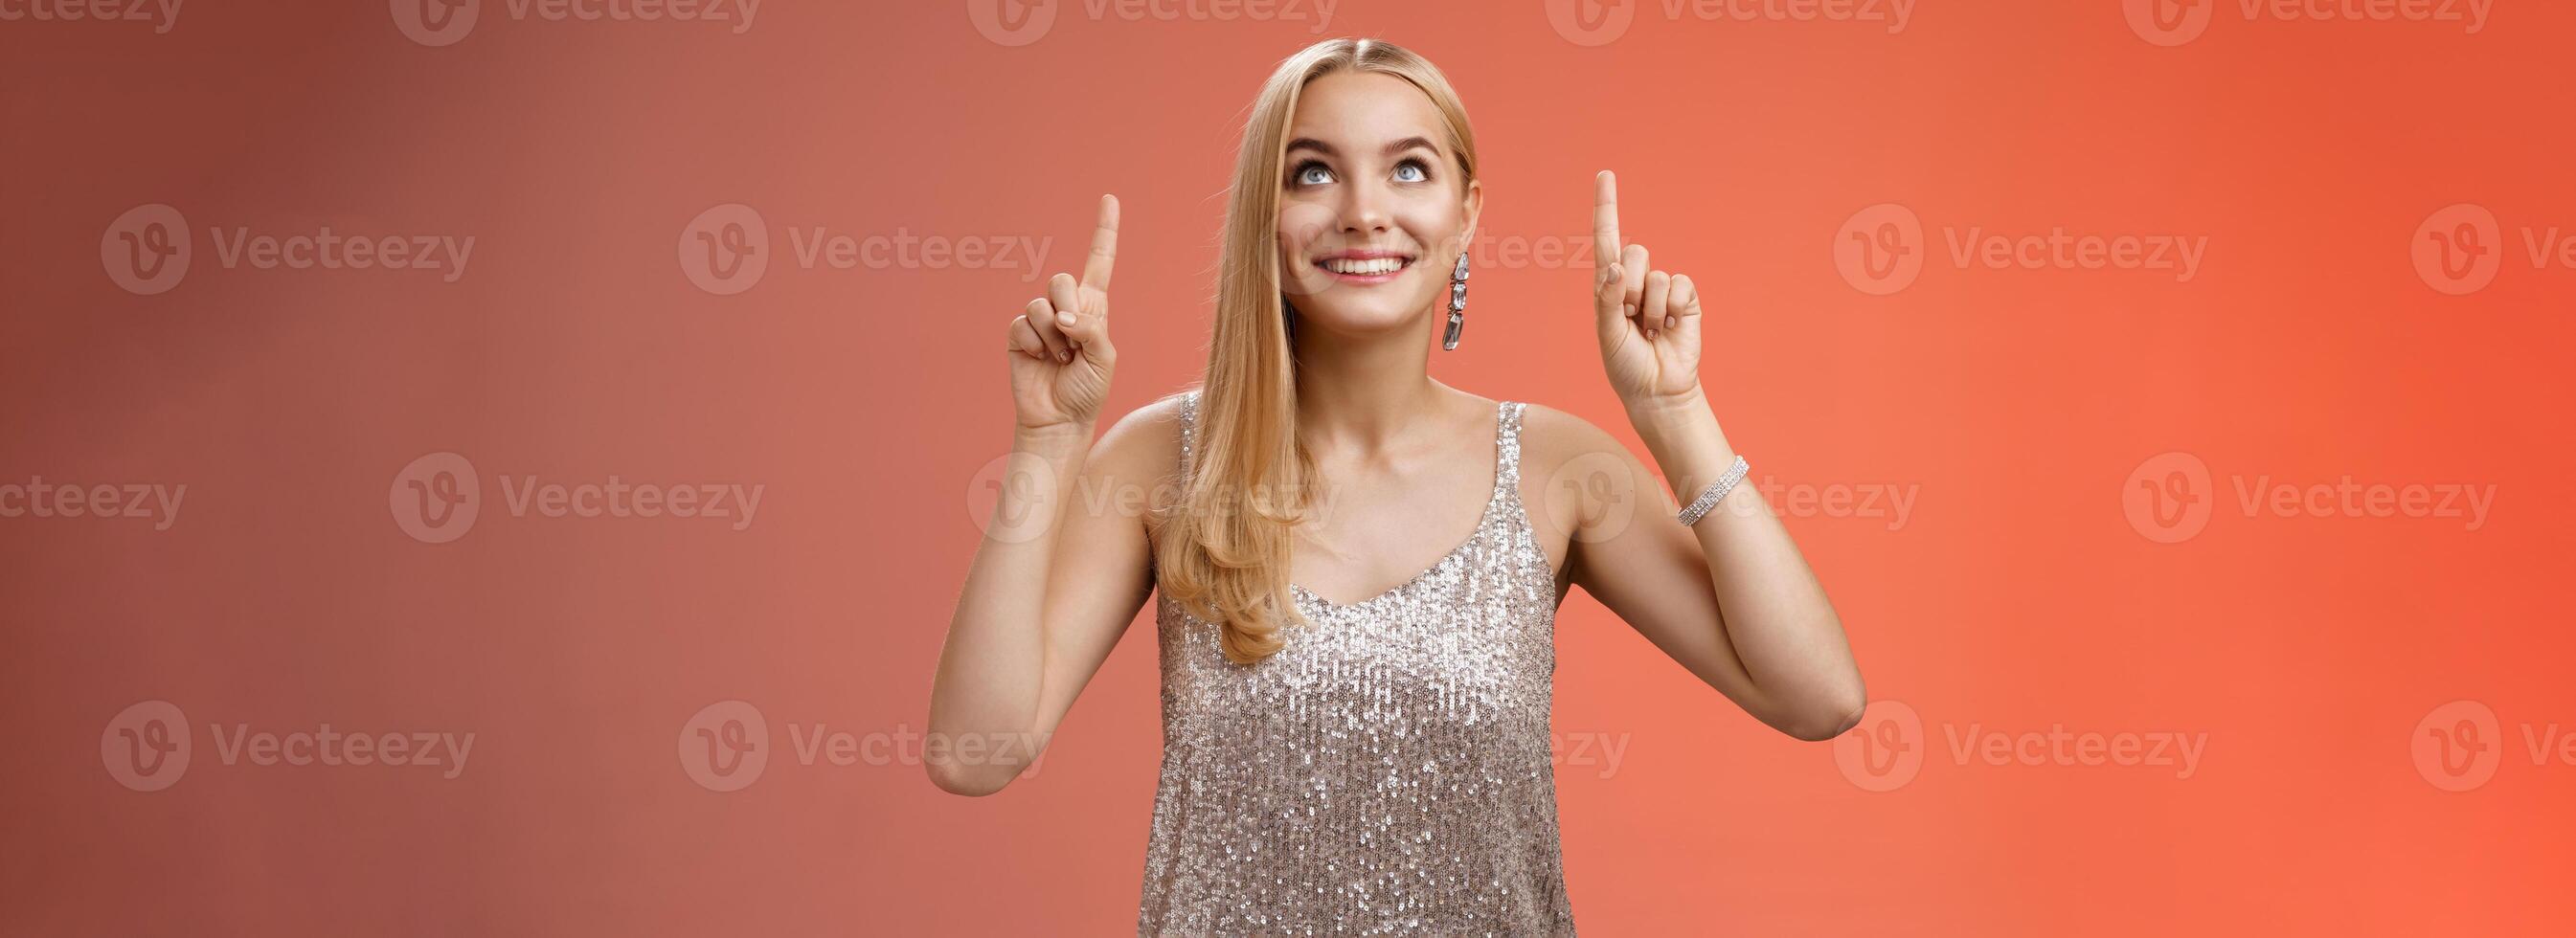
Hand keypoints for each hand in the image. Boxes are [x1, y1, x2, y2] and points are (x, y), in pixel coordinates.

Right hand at [1006, 195, 1119, 432]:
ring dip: (1053, 335)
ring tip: (1061, 359)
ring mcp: (1040, 321)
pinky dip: (1035, 344)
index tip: (1109, 198)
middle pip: (1062, 279)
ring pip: (1040, 304)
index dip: (1104, 230)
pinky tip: (1040, 361)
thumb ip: (1091, 329)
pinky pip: (1023, 323)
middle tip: (1073, 338)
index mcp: (1094, 308)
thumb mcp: (1105, 358)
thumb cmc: (1089, 390)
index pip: (1100, 262)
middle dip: (1068, 305)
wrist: (1060, 419)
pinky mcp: (1019, 334)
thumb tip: (1063, 316)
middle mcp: (1066, 308)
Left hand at [1589, 171, 1702, 408]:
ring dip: (1651, 308)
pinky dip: (1672, 309)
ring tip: (1651, 330)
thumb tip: (1615, 267)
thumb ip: (1608, 298)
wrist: (1658, 389)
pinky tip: (1670, 328)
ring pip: (1655, 274)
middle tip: (1631, 318)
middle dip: (1629, 287)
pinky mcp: (1685, 298)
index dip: (1607, 206)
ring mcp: (1660, 289)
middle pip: (1633, 252)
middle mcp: (1633, 281)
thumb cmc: (1626, 364)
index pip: (1606, 239)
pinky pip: (1679, 285)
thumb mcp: (1608, 334)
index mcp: (1607, 286)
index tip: (1605, 175)